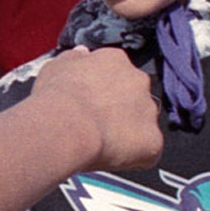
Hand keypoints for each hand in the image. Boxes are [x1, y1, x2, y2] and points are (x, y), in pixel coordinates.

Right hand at [42, 47, 162, 172]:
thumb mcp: (57, 66)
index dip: (103, 92)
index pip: (117, 73)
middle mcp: (138, 81)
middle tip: (96, 125)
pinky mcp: (153, 140)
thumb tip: (83, 53)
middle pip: (135, 98)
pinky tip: (112, 157)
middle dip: (121, 111)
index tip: (91, 103)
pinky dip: (134, 157)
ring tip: (101, 143)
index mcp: (115, 61)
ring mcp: (149, 111)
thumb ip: (74, 58)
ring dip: (128, 133)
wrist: (65, 126)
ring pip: (143, 124)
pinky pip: (148, 151)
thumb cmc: (56, 98)